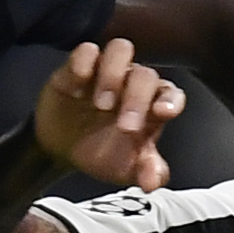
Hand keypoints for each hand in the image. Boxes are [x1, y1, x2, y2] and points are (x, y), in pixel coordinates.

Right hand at [33, 39, 182, 193]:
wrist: (62, 149)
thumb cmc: (101, 152)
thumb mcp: (125, 169)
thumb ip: (145, 172)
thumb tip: (152, 182)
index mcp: (151, 105)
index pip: (171, 93)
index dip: (171, 100)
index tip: (164, 113)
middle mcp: (131, 83)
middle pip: (145, 75)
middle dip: (137, 99)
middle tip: (124, 127)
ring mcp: (105, 71)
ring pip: (121, 50)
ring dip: (114, 75)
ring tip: (101, 104)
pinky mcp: (77, 67)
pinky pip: (86, 51)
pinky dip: (83, 64)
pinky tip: (76, 89)